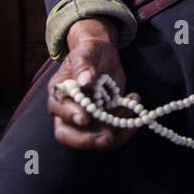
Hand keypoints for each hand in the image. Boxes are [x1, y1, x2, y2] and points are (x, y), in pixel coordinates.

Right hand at [46, 18, 139, 150]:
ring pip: (95, 136)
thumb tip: (85, 81)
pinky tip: (135, 100)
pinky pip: (114, 130)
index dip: (70, 116)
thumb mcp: (85, 52)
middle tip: (107, 138)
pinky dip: (127, 123)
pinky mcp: (104, 119)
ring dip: (115, 130)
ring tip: (131, 108)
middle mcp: (68, 111)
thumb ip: (83, 65)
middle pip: (69, 136)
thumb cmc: (89, 52)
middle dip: (88, 140)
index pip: (58, 111)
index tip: (85, 118)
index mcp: (59, 94)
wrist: (103, 55)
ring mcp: (87, 118)